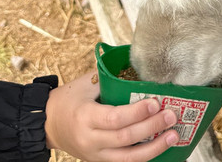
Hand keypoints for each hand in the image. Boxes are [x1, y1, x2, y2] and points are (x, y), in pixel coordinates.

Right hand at [44, 72, 178, 161]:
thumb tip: (138, 69)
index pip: (115, 118)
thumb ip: (109, 79)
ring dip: (154, 148)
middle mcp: (90, 140)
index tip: (155, 103)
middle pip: (125, 138)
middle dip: (152, 128)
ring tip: (173, 136)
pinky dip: (144, 157)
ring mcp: (95, 155)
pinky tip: (159, 147)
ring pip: (128, 158)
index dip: (137, 112)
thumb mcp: (84, 84)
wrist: (48, 124)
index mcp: (85, 117)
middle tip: (171, 116)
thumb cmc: (68, 100)